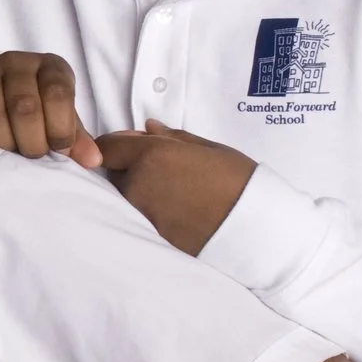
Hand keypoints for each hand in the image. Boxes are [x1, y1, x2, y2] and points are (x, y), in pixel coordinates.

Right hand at [0, 51, 99, 165]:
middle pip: (23, 106)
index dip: (60, 128)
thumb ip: (76, 138)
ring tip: (11, 151)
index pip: (57, 93)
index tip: (60, 149)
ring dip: (3, 141)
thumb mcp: (62, 116)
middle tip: (34, 155)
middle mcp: (17, 62)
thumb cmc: (41, 106)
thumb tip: (92, 160)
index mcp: (51, 67)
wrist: (2, 86)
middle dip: (31, 142)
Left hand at [98, 119, 256, 254]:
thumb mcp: (209, 149)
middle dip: (128, 165)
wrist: (255, 228)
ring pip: (124, 195)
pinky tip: (175, 206)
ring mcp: (141, 213)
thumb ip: (172, 137)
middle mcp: (137, 185)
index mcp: (150, 156)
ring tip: (173, 187)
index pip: (106, 147)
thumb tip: (149, 128)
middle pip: (113, 171)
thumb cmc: (239, 181)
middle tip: (160, 165)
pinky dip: (148, 207)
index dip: (117, 142)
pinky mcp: (150, 234)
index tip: (136, 142)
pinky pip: (138, 215)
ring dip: (138, 187)